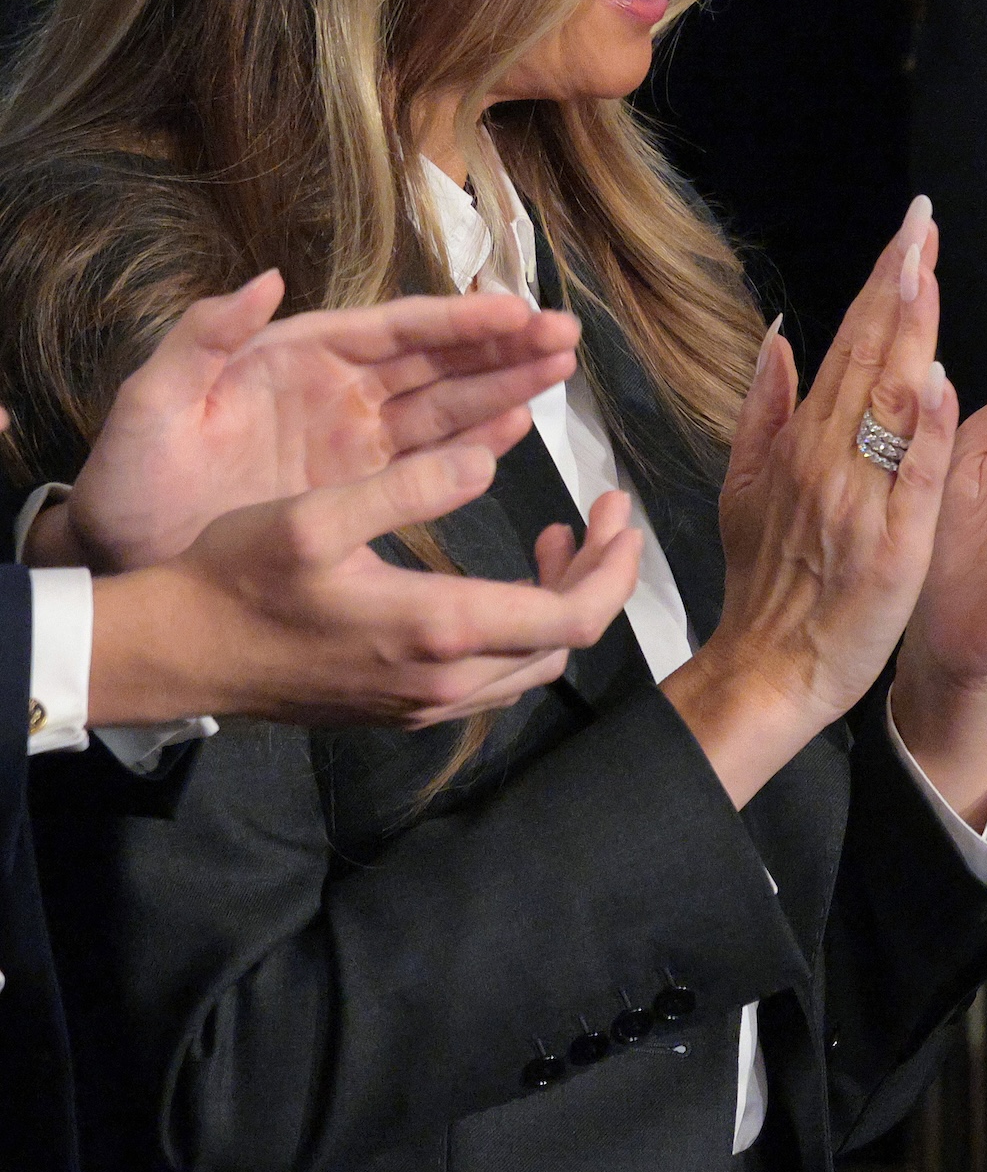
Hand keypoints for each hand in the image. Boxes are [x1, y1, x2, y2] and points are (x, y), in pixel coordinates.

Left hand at [34, 273, 582, 572]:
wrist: (128, 557)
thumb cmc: (132, 477)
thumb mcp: (153, 400)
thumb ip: (204, 336)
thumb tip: (265, 280)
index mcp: (295, 357)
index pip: (393, 329)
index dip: (457, 319)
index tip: (515, 310)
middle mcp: (337, 393)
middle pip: (435, 361)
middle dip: (502, 347)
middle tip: (565, 335)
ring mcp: (356, 443)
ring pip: (446, 407)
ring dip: (503, 389)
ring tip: (560, 371)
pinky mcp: (364, 491)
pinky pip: (432, 461)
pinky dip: (477, 445)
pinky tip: (517, 430)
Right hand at [88, 443, 643, 729]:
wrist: (182, 652)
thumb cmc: (239, 577)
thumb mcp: (318, 515)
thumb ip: (409, 487)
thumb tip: (489, 462)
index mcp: (441, 626)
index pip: (576, 614)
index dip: (616, 566)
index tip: (619, 511)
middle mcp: (447, 678)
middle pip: (568, 640)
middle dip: (599, 577)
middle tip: (599, 518)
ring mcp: (427, 703)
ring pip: (534, 663)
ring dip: (560, 604)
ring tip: (553, 540)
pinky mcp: (407, 709)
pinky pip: (494, 677)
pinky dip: (518, 628)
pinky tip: (495, 584)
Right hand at [666, 199, 954, 806]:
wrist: (770, 668)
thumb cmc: (767, 585)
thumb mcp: (744, 489)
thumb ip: (764, 411)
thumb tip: (780, 337)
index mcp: (801, 441)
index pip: (848, 344)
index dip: (881, 284)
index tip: (907, 232)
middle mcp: (828, 457)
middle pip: (869, 355)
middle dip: (898, 282)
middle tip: (923, 221)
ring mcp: (860, 497)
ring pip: (888, 399)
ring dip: (910, 329)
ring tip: (926, 265)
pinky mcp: (893, 544)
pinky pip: (913, 476)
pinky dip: (923, 428)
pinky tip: (936, 377)